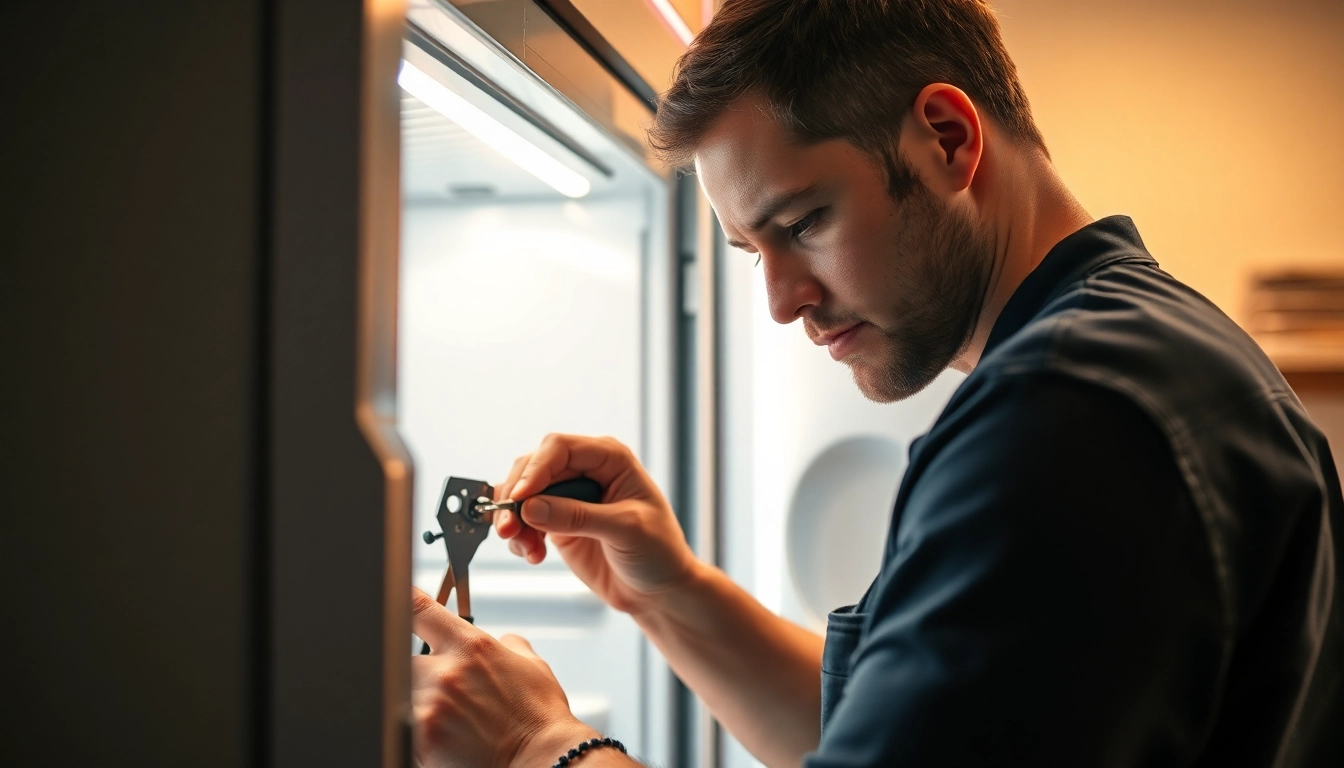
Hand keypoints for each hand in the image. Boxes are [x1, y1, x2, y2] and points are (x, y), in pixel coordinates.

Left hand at [411, 588, 597, 767]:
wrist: (542, 760)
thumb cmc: (540, 718)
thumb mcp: (532, 667)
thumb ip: (510, 645)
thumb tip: (504, 640)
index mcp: (470, 646)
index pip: (418, 608)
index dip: (401, 600)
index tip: (394, 599)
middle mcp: (446, 672)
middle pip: (402, 658)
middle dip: (416, 674)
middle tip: (441, 693)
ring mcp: (430, 706)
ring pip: (401, 696)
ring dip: (416, 706)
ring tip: (447, 722)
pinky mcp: (422, 740)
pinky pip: (404, 730)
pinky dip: (417, 734)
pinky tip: (445, 740)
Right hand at [492, 434, 699, 615]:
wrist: (659, 590)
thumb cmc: (658, 551)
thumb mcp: (625, 530)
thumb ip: (577, 517)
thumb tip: (530, 508)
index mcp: (610, 458)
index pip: (559, 448)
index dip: (535, 469)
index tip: (519, 498)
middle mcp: (586, 471)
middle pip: (533, 467)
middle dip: (515, 496)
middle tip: (508, 529)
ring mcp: (569, 497)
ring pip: (523, 494)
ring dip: (513, 519)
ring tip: (524, 548)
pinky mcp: (557, 522)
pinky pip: (524, 520)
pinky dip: (519, 537)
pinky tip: (532, 556)